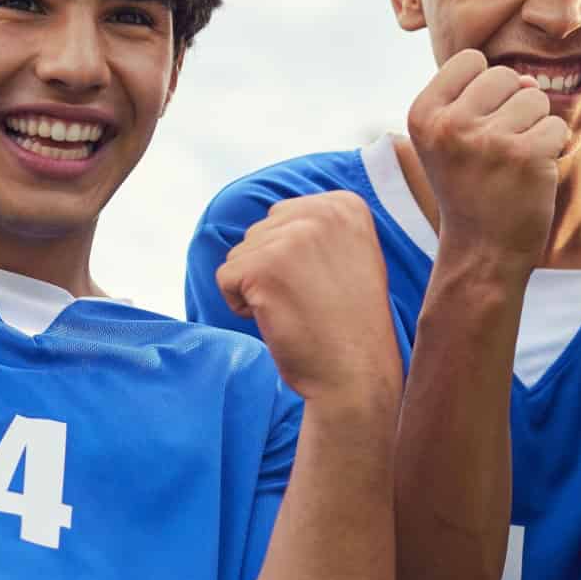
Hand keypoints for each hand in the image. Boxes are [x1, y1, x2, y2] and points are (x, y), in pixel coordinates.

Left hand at [217, 192, 399, 406]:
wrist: (355, 374)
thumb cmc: (350, 324)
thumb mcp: (351, 256)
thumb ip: (318, 228)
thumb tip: (272, 218)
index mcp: (345, 205)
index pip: (284, 216)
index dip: (293, 258)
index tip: (326, 283)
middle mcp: (321, 213)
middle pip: (260, 232)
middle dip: (272, 270)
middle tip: (310, 301)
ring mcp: (291, 238)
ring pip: (241, 254)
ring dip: (257, 287)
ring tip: (298, 310)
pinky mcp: (261, 267)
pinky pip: (225, 278)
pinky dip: (242, 306)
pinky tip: (278, 319)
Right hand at [406, 50, 566, 275]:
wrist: (481, 251)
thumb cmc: (469, 187)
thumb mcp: (449, 139)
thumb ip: (479, 97)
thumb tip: (529, 80)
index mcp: (423, 114)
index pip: (470, 60)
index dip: (483, 89)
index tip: (475, 126)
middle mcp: (449, 124)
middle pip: (505, 76)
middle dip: (511, 106)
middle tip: (496, 150)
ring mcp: (487, 139)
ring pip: (535, 98)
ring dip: (534, 126)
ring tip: (513, 161)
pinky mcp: (525, 154)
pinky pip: (556, 125)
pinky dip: (552, 148)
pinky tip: (531, 173)